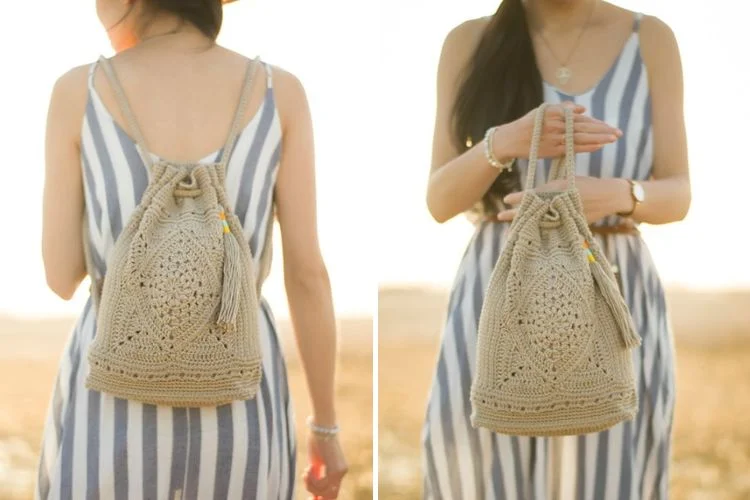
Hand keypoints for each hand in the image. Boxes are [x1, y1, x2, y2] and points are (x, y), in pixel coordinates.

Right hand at [303, 432, 347, 499]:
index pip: (333, 492)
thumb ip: (316, 477)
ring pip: (324, 491)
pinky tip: (307, 469)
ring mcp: (340, 472)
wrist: (321, 427)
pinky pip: (322, 485)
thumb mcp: (315, 462)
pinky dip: (312, 481)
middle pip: (330, 496)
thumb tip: (314, 495)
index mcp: (338, 470)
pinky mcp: (336, 470)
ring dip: (310, 485)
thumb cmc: (316, 441)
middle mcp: (342, 472)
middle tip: (306, 489)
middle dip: (316, 494)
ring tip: (305, 472)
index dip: (322, 498)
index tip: (311, 499)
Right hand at [492, 102, 621, 161]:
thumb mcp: (543, 111)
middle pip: (585, 127)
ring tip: (613, 139)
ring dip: (599, 139)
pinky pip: (573, 148)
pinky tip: (598, 146)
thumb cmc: (528, 125)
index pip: (581, 118)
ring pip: (582, 137)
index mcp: (556, 113)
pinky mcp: (553, 149)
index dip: (597, 123)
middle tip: (619, 133)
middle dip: (603, 130)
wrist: (510, 139)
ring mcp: (556, 137)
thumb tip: (583, 109)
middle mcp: (557, 124)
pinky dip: (587, 147)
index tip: (609, 126)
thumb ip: (563, 108)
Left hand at [496, 176, 632, 223]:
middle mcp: (559, 204)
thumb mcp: (567, 182)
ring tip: (510, 233)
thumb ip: (549, 189)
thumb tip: (530, 195)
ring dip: (525, 227)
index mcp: (558, 190)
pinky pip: (550, 230)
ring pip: (539, 223)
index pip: (533, 194)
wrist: (609, 196)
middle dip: (515, 215)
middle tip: (499, 217)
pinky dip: (539, 233)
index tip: (506, 200)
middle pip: (532, 211)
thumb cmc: (587, 185)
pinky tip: (528, 237)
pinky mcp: (570, 225)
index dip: (519, 197)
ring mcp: (564, 216)